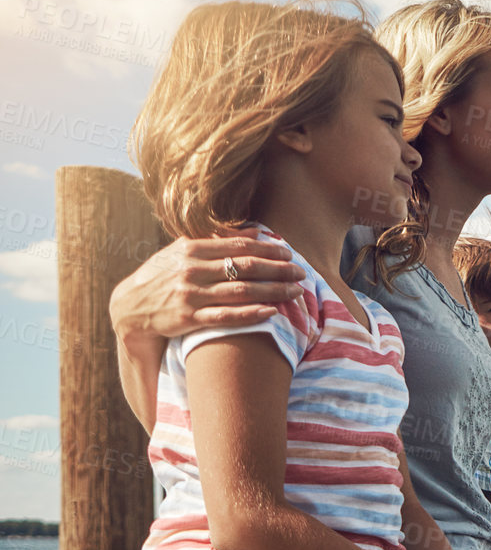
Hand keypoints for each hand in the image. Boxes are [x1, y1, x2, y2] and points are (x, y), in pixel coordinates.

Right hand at [112, 234, 306, 339]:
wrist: (130, 307)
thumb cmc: (163, 276)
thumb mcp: (182, 251)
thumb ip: (217, 240)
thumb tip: (255, 231)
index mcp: (191, 248)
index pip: (238, 246)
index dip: (268, 250)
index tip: (289, 253)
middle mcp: (191, 269)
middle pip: (244, 267)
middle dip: (277, 269)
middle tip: (301, 272)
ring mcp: (190, 294)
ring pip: (240, 291)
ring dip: (272, 291)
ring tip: (295, 291)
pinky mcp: (189, 318)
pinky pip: (226, 316)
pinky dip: (251, 314)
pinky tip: (272, 312)